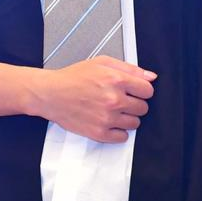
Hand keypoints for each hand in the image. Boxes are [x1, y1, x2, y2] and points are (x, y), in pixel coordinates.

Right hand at [30, 57, 154, 142]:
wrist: (51, 94)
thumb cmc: (74, 77)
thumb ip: (130, 68)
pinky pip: (122, 137)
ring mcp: (107, 118)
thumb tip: (150, 76)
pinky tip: (110, 122)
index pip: (148, 91)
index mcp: (116, 80)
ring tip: (114, 111)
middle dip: (135, 103)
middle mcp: (114, 100)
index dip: (143, 90)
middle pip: (143, 108)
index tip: (136, 92)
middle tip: (122, 100)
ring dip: (128, 118)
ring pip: (135, 123)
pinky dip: (119, 131)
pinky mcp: (99, 133)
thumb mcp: (102, 63)